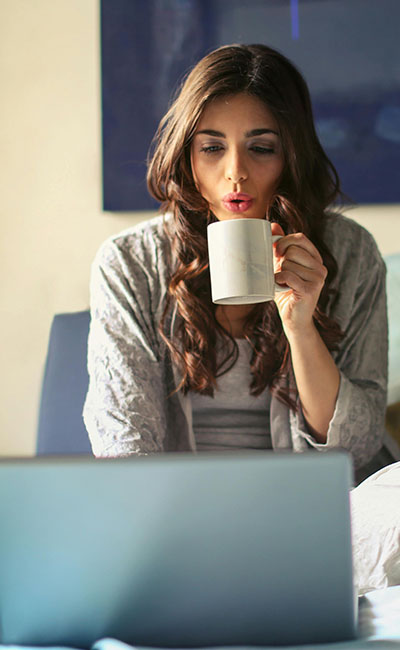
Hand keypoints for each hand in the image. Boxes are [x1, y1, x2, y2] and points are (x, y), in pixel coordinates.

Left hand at [271, 222, 326, 337]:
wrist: (294, 319)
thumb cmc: (287, 292)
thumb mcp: (282, 266)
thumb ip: (281, 247)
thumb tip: (272, 225)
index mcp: (315, 259)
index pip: (300, 238)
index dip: (284, 241)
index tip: (276, 252)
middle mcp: (320, 267)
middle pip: (293, 250)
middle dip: (281, 261)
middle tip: (280, 273)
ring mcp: (318, 278)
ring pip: (289, 263)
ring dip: (279, 273)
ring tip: (283, 284)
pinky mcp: (311, 289)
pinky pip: (288, 275)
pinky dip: (279, 280)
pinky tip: (280, 286)